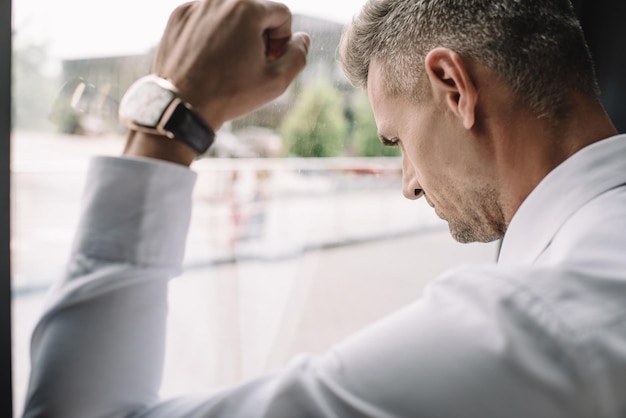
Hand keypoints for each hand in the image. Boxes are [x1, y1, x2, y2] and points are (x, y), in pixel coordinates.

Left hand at [153, 0, 309, 129]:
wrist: (181, 105)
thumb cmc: (229, 94)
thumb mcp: (276, 81)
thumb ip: (298, 56)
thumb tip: (302, 39)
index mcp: (247, 8)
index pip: (281, 13)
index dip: (283, 40)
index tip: (270, 61)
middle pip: (255, 11)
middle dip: (260, 35)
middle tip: (252, 64)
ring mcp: (196, 6)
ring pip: (229, 14)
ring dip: (236, 34)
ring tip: (229, 64)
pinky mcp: (178, 17)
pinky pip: (206, 19)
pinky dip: (212, 35)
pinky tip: (209, 60)